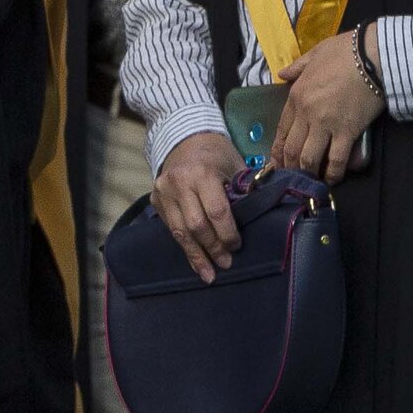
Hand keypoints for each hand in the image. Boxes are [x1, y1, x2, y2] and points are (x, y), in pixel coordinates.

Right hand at [149, 130, 245, 280]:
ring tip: (208, 274)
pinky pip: (171, 228)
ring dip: (196, 255)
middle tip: (227, 264)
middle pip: (196, 225)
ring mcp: (162, 192)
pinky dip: (184, 247)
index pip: (216, 211)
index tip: (238, 246)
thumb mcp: (235, 166)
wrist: (185, 138)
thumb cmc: (217, 155)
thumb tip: (256, 220)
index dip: (228, 233)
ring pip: (179, 231)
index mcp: (201, 173)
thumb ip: (242, 191)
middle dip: (213, 248)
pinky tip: (195, 262)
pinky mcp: (155, 200)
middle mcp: (178, 183)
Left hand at [273, 27, 384, 181]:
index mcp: (296, 96)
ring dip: (306, 172)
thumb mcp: (315, 54)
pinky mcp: (348, 132)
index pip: (281, 129)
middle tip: (290, 177)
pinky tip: (332, 179)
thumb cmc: (346, 51)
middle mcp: (307, 113)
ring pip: (309, 157)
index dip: (278, 149)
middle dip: (289, 165)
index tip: (276, 162)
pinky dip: (332, 172)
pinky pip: (336, 159)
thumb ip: (297, 67)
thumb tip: (283, 74)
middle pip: (292, 147)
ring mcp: (326, 124)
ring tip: (309, 181)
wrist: (373, 56)